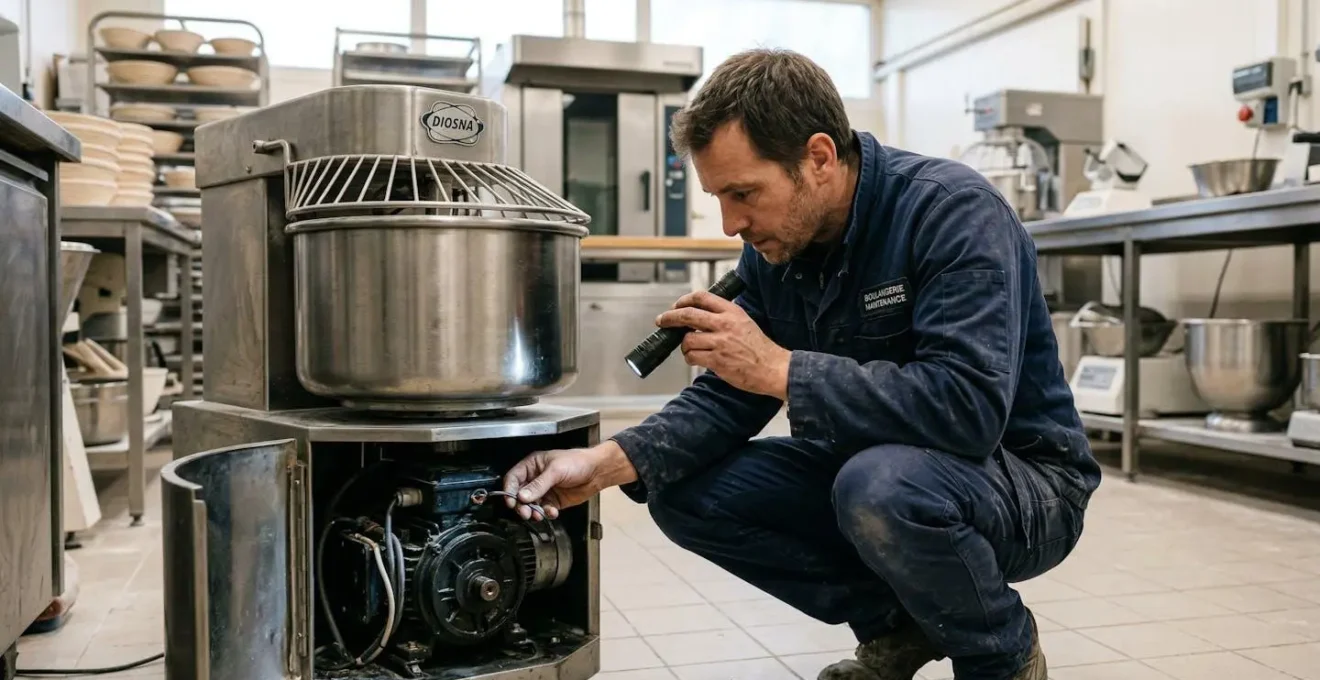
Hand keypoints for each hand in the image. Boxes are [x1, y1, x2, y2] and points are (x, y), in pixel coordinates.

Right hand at [501, 441, 637, 520]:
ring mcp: (544, 491)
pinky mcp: (553, 501)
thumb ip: (539, 484)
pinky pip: (544, 510)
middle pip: (519, 494)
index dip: (510, 490)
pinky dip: (546, 513)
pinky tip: (552, 512)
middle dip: (521, 505)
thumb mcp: (556, 470)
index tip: (511, 501)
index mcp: (532, 465)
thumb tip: (522, 496)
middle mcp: (535, 478)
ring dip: (533, 511)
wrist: (597, 472)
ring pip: (531, 505)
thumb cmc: (577, 462)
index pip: (513, 478)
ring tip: (537, 514)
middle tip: (524, 512)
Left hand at [658, 290, 790, 398]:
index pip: (701, 297)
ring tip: (690, 349)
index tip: (676, 306)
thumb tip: (700, 314)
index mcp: (731, 311)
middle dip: (669, 318)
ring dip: (684, 345)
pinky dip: (690, 358)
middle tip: (662, 321)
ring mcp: (719, 342)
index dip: (684, 301)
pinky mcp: (717, 360)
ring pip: (687, 339)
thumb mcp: (744, 321)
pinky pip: (692, 356)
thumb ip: (724, 316)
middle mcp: (724, 324)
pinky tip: (696, 359)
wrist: (772, 368)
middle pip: (687, 315)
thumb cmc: (760, 347)